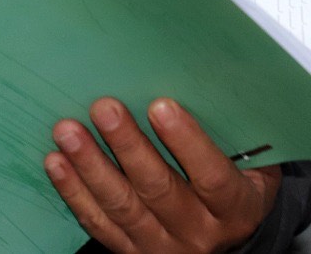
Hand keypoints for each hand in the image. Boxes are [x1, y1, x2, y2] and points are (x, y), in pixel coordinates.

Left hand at [45, 97, 280, 253]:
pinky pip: (99, 224)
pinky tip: (57, 163)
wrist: (229, 238)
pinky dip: (75, 193)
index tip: (161, 106)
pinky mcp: (132, 252)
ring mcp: (163, 246)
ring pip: (123, 207)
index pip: (212, 177)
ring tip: (69, 131)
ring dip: (91, 167)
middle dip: (127, 146)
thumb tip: (206, 75)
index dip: (187, 141)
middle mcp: (199, 232)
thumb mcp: (253, 162)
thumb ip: (234, 132)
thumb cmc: (236, 181)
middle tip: (104, 108)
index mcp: (234, 207)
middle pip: (158, 190)